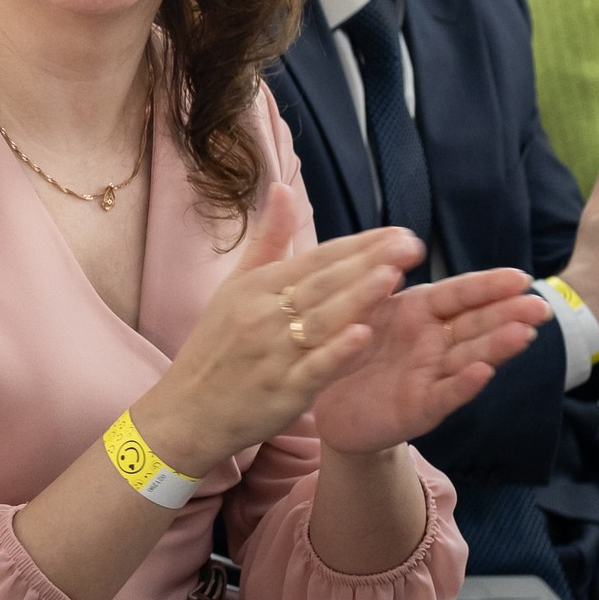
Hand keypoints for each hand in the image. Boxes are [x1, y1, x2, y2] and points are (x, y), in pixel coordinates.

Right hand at [136, 186, 440, 474]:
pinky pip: (312, 368)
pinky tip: (363, 336)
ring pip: (321, 320)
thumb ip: (268, 241)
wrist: (186, 411)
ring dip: (358, 297)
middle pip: (323, 284)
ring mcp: (272, 354)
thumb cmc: (215, 348)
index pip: (316, 259)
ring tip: (393, 276)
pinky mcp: (280, 391)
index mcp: (256, 287)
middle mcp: (263, 315)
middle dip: (370, 262)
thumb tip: (283, 188)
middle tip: (412, 244)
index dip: (359, 245)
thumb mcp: (234, 287)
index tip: (399, 232)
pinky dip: (337, 352)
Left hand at [310, 269, 550, 455]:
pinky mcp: (419, 408)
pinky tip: (483, 373)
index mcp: (421, 313)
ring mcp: (430, 376)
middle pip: (476, 325)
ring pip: (469, 357)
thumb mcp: (366, 311)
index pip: (460, 294)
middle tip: (541, 307)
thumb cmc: (354, 351)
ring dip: (497, 346)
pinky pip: (444, 394)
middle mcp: (434, 343)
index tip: (521, 278)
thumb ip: (384, 282)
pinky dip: (463, 384)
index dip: (489, 286)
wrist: (329, 407)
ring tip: (523, 334)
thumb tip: (404, 241)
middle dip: (508, 314)